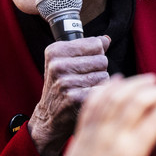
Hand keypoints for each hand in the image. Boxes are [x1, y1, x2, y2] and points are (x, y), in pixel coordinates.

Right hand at [29, 35, 110, 155]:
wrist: (49, 116)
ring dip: (99, 84)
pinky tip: (87, 98)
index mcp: (55, 51)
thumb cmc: (62, 86)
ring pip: (104, 75)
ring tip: (84, 89)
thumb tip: (106, 39)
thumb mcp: (67, 61)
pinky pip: (102, 90)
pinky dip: (99, 95)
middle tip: (83, 80)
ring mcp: (65, 82)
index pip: (96, 44)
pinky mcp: (74, 98)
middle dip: (98, 70)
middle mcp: (58, 65)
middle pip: (102, 60)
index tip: (84, 63)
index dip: (96, 55)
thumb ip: (87, 47)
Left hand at [53, 74, 155, 155]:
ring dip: (133, 83)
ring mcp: (95, 131)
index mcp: (131, 154)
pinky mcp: (82, 131)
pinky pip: (93, 102)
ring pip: (114, 96)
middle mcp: (113, 137)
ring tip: (149, 80)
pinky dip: (105, 87)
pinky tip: (116, 80)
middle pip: (136, 101)